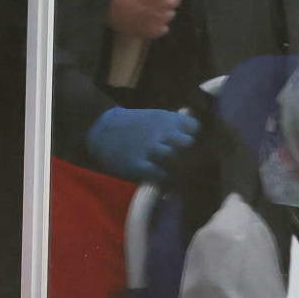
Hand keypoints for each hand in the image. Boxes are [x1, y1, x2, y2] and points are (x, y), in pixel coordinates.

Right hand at [85, 107, 199, 182]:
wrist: (101, 128)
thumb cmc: (133, 125)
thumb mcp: (156, 117)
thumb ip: (175, 125)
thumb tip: (197, 133)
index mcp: (166, 119)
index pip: (194, 127)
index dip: (195, 137)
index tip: (193, 145)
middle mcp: (160, 131)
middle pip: (187, 142)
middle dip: (189, 152)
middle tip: (187, 163)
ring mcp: (148, 147)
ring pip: (173, 158)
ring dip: (176, 168)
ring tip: (175, 176)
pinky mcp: (137, 163)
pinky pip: (159, 174)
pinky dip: (163, 179)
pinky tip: (161, 180)